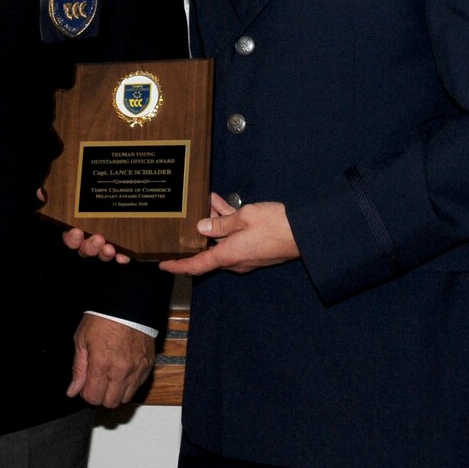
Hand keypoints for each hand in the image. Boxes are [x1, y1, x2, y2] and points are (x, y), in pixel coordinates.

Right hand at [43, 185, 134, 264]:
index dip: (72, 238)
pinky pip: (120, 254)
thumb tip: (41, 192)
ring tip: (110, 248)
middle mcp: (87, 238)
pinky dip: (122, 257)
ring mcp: (103, 242)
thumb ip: (55, 192)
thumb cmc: (81, 194)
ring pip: (101, 253)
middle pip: (85, 249)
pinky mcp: (119, 243)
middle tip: (98, 239)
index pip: (69, 237)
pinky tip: (124, 256)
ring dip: (104, 254)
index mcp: (73, 228)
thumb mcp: (69, 190)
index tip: (77, 232)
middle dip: (90, 247)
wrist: (108, 189)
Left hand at [66, 314, 153, 407]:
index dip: (86, 393)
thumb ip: (78, 369)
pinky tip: (122, 370)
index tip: (86, 385)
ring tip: (110, 377)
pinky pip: (138, 386)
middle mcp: (121, 370)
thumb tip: (73, 390)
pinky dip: (129, 383)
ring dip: (116, 392)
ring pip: (125, 397)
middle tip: (97, 382)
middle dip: (101, 396)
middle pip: (110, 403)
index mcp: (101, 364)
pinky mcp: (147, 365)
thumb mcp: (81, 340)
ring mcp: (136, 369)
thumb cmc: (103, 318)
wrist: (127, 304)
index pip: (93, 397)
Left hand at [161, 194, 298, 276]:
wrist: (305, 233)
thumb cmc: (275, 225)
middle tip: (185, 217)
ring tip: (204, 201)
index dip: (178, 266)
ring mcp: (246, 254)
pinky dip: (227, 221)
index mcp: (229, 255)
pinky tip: (220, 201)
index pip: (197, 266)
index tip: (164, 264)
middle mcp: (235, 259)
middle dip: (197, 233)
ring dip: (213, 222)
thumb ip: (221, 224)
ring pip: (222, 239)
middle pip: (209, 249)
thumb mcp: (244, 218)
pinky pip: (235, 235)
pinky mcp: (255, 247)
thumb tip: (202, 228)